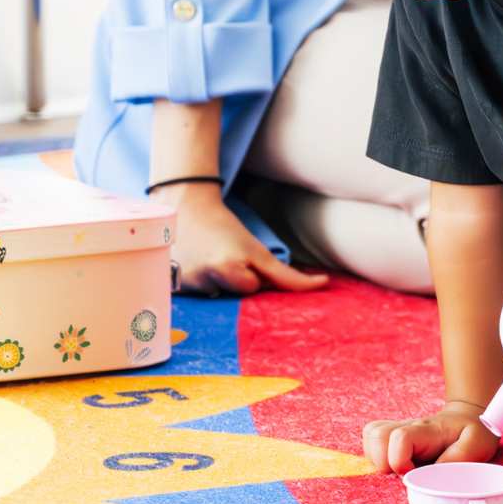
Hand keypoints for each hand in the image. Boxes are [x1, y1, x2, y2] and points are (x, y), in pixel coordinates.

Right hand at [154, 180, 328, 295]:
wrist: (182, 208)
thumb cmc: (221, 226)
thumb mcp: (249, 244)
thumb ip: (268, 270)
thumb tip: (289, 291)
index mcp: (239, 258)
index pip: (277, 278)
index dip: (302, 284)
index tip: (324, 282)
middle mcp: (219, 272)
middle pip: (249, 292)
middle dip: (247, 281)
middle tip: (233, 258)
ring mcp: (197, 281)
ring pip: (225, 295)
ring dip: (223, 283)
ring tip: (211, 258)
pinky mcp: (179, 287)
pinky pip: (204, 295)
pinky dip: (205, 285)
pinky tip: (197, 266)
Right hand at [363, 402, 497, 473]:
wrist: (469, 417)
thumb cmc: (473, 432)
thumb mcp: (478, 444)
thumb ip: (458, 458)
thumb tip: (433, 476)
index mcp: (428, 431)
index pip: (400, 437)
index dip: (400, 460)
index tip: (414, 472)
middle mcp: (408, 427)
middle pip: (376, 434)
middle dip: (383, 461)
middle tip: (405, 471)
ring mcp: (398, 430)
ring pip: (371, 435)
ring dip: (377, 458)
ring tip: (398, 467)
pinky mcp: (392, 436)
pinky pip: (370, 440)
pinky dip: (375, 456)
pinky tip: (393, 463)